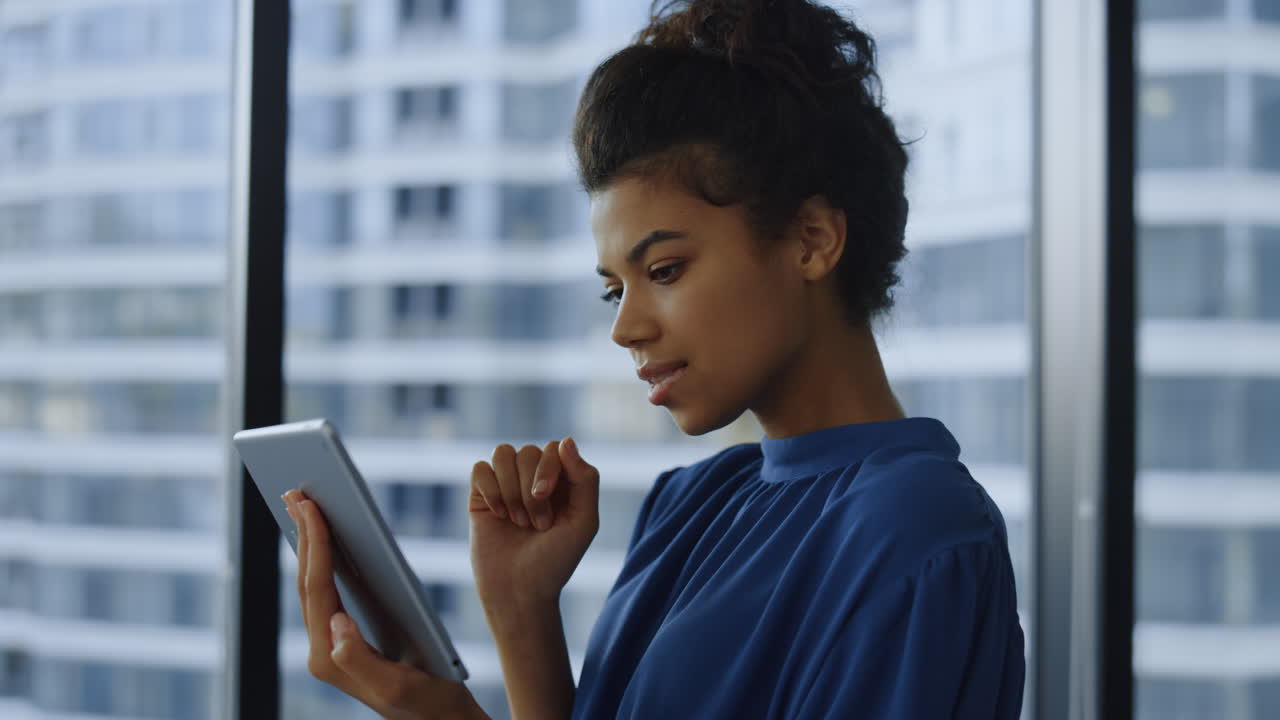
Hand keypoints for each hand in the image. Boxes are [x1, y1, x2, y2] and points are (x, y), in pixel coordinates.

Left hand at [282, 491, 487, 719]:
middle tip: (297, 491)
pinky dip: (325, 560)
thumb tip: (335, 622)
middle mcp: (323, 651)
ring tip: (303, 507)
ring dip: (309, 543)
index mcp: (330, 657)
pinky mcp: (345, 640)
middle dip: (304, 534)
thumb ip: (359, 659)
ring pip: (314, 585)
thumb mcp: (397, 686)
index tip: (312, 506)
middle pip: (308, 582)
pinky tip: (328, 541)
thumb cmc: (428, 706)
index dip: (315, 543)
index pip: (318, 589)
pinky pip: (328, 592)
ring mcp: (331, 646)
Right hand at [469, 437, 600, 607]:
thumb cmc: (555, 560)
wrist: (519, 591)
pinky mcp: (481, 495)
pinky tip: (498, 515)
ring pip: (503, 454)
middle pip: (528, 451)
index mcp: (562, 481)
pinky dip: (491, 490)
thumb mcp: (584, 522)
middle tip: (537, 524)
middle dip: (530, 489)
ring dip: (511, 490)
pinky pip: (481, 468)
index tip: (545, 497)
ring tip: (518, 521)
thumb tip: (565, 441)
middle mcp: (534, 478)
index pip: (555, 447)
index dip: (549, 468)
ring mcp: (506, 484)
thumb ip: (585, 479)